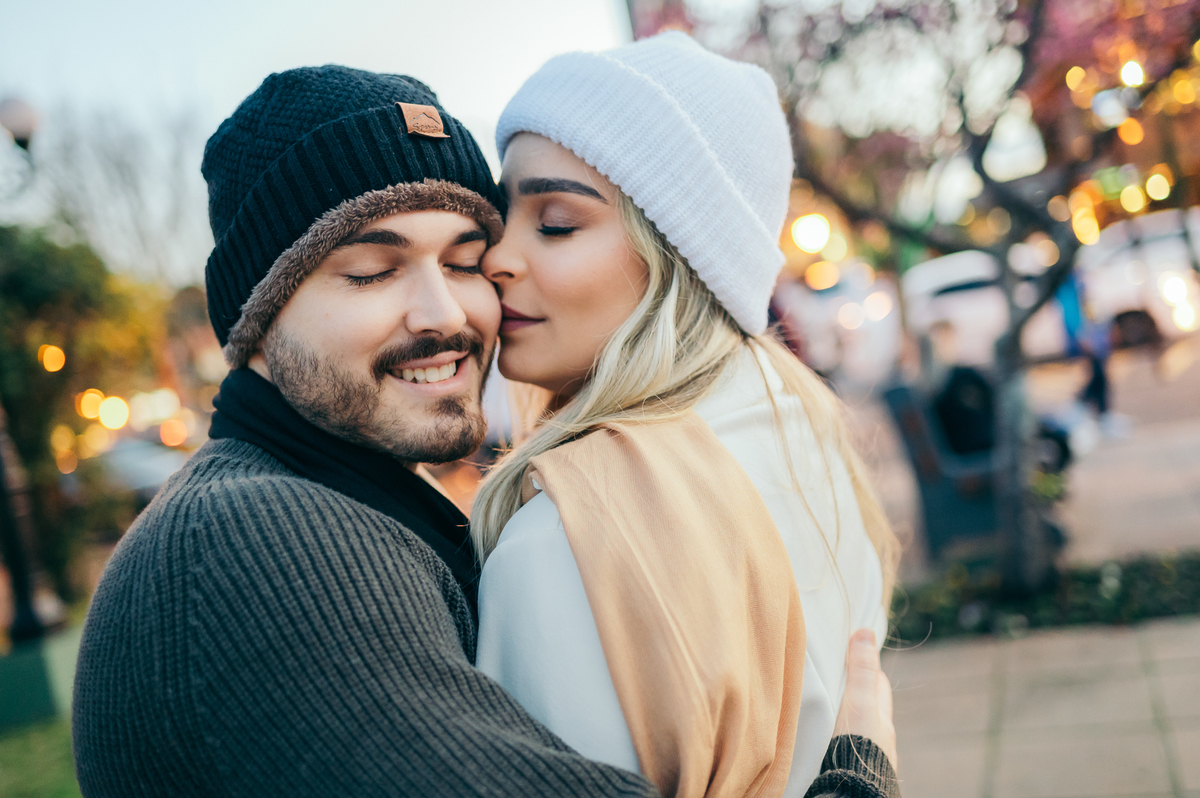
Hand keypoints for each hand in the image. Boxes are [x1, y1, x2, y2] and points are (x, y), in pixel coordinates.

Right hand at [833, 628, 896, 770]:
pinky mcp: (856, 770)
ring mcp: (870, 754)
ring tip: (828, 710)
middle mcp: (880, 736)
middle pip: (870, 707)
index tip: (851, 655)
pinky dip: (842, 738)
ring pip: (860, 728)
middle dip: (858, 693)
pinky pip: (850, 747)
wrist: (852, 789)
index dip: (867, 668)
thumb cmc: (857, 746)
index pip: (878, 684)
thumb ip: (861, 670)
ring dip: (848, 718)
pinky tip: (828, 740)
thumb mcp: (858, 701)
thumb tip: (866, 631)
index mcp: (882, 717)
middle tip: (837, 680)